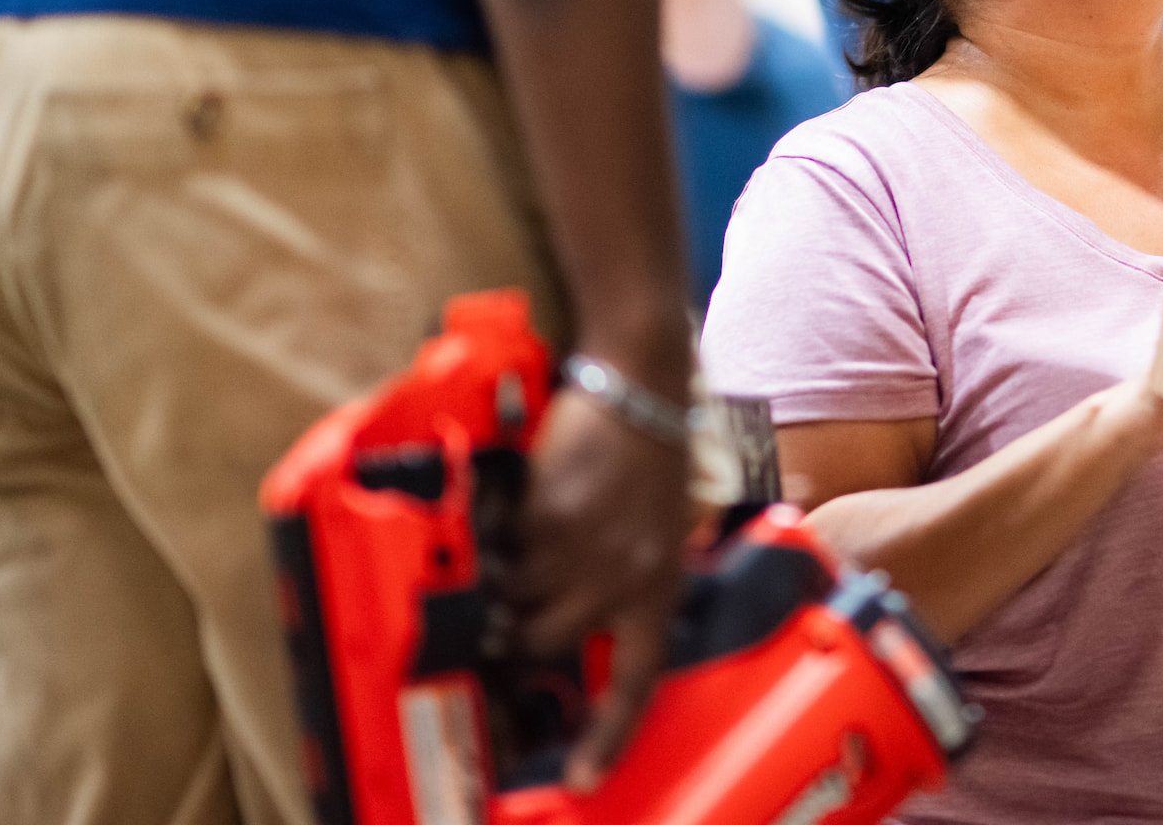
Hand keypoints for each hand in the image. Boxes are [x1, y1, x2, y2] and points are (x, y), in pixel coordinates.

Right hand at [513, 379, 692, 791]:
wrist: (640, 384)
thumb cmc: (646, 454)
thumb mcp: (656, 529)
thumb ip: (628, 580)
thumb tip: (579, 626)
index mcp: (659, 585)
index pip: (637, 679)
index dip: (609, 734)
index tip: (585, 778)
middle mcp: (626, 575)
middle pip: (549, 642)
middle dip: (519, 631)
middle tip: (509, 608)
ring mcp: (587, 547)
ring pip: (518, 597)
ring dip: (507, 576)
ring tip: (523, 540)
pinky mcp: (550, 515)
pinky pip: (505, 548)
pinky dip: (503, 532)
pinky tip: (523, 503)